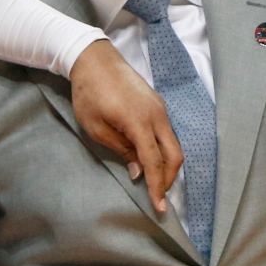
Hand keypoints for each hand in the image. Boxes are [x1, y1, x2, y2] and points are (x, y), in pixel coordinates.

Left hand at [69, 39, 182, 211]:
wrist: (94, 59)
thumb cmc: (89, 93)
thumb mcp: (97, 127)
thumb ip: (121, 150)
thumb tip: (139, 171)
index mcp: (139, 122)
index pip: (155, 162)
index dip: (158, 187)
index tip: (159, 207)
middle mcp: (157, 115)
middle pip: (175, 155)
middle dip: (169, 179)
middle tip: (158, 196)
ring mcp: (160, 108)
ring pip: (174, 143)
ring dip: (167, 164)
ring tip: (154, 180)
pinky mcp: (157, 103)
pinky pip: (167, 132)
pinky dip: (164, 149)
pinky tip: (152, 157)